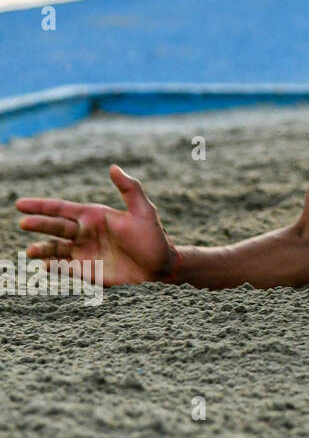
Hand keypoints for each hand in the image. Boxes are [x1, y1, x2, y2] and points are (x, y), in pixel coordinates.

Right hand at [16, 165, 175, 285]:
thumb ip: (130, 189)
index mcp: (92, 216)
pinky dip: (54, 267)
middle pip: (55, 227)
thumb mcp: (143, 210)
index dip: (41, 206)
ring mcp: (82, 252)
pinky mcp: (85, 270)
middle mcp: (83, 233)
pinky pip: (64, 268)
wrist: (159, 264)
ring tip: (31, 251)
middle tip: (24, 223)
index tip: (21, 204)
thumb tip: (114, 167)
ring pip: (54, 249)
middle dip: (39, 224)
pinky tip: (47, 266)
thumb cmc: (152, 235)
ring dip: (42, 249)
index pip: (61, 209)